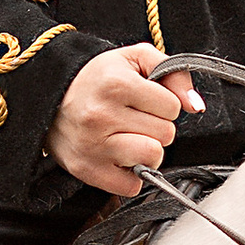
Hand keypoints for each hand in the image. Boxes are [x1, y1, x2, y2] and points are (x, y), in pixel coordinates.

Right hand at [49, 43, 203, 196]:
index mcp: (116, 84)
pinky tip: (117, 155)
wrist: (48, 97)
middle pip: (165, 134)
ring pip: (152, 158)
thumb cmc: (95, 78)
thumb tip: (195, 105)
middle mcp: (102, 115)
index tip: (145, 101)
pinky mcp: (88, 170)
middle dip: (156, 126)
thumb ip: (173, 71)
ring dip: (147, 150)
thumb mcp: (134, 58)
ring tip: (129, 137)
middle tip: (134, 118)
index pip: (172, 108)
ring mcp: (94, 145)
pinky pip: (132, 185)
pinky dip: (130, 174)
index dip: (164, 104)